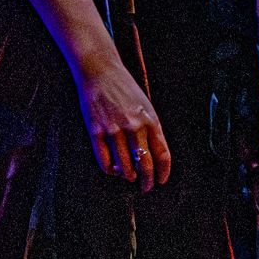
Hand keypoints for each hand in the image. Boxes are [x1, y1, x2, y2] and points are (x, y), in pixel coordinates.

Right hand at [74, 59, 170, 189]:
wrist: (100, 71)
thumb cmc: (124, 89)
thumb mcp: (145, 106)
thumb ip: (151, 130)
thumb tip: (152, 158)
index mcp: (151, 120)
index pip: (162, 155)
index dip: (163, 172)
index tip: (160, 180)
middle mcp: (134, 127)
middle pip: (145, 165)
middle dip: (147, 181)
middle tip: (145, 187)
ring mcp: (114, 129)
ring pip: (125, 166)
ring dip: (128, 176)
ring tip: (128, 176)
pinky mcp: (96, 131)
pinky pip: (104, 160)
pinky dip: (110, 169)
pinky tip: (113, 168)